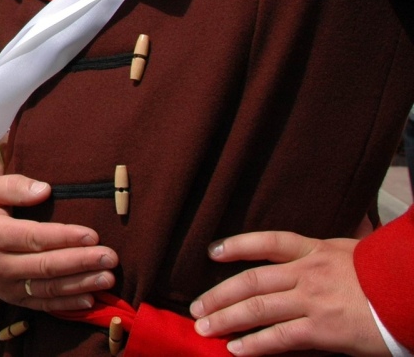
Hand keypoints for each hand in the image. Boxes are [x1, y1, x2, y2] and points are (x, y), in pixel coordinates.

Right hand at [0, 173, 117, 311]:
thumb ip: (14, 186)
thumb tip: (45, 190)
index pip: (35, 238)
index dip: (65, 237)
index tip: (93, 235)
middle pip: (46, 266)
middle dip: (81, 262)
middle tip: (110, 257)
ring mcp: (6, 286)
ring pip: (48, 288)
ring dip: (81, 284)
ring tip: (108, 278)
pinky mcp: (13, 299)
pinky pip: (42, 304)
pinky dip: (67, 304)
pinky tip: (90, 299)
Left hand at [190, 231, 386, 355]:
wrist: (410, 293)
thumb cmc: (385, 278)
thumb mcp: (350, 255)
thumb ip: (321, 260)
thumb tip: (295, 269)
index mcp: (314, 251)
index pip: (267, 242)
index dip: (236, 246)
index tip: (212, 252)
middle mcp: (307, 273)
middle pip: (251, 281)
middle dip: (218, 295)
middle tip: (195, 308)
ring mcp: (312, 301)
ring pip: (257, 309)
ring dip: (226, 319)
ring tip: (204, 329)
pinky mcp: (322, 330)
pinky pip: (279, 337)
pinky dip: (254, 344)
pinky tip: (236, 349)